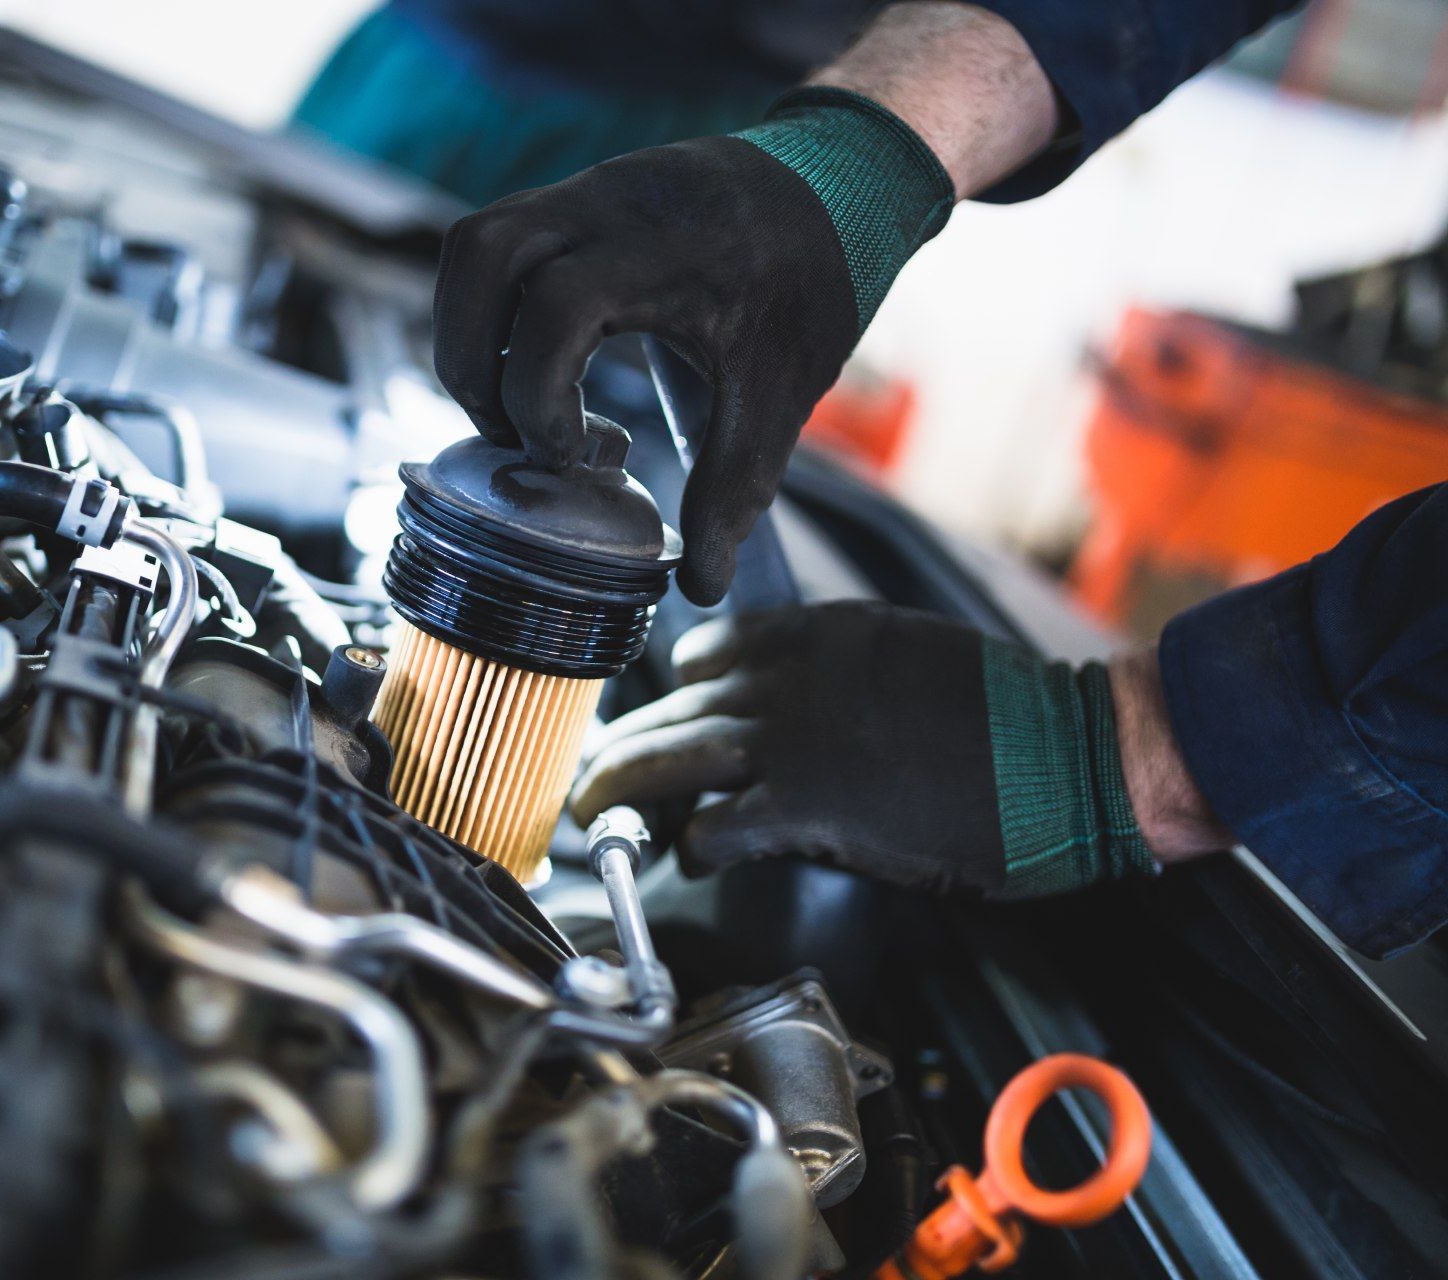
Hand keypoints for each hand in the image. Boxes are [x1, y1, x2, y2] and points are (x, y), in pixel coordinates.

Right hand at [430, 91, 953, 605]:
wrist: (840, 181)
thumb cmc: (812, 285)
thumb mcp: (781, 394)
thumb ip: (734, 489)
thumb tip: (698, 585)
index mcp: (664, 253)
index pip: (555, 307)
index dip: (538, 392)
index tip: (571, 455)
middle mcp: (610, 204)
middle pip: (483, 256)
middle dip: (471, 360)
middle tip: (510, 432)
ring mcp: (586, 189)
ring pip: (474, 244)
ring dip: (465, 330)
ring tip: (506, 399)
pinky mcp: (575, 195)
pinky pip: (495, 240)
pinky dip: (488, 306)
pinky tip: (531, 360)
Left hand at [570, 602, 1169, 896]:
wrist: (1073, 754)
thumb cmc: (1011, 716)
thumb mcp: (912, 656)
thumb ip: (842, 673)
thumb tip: (799, 708)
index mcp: (817, 634)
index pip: (707, 653)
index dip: (674, 693)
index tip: (658, 719)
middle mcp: (788, 677)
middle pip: (673, 709)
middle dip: (623, 746)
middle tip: (592, 777)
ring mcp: (792, 740)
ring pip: (669, 758)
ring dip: (620, 788)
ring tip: (593, 815)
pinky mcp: (808, 806)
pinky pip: (716, 826)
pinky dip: (691, 844)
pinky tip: (687, 856)